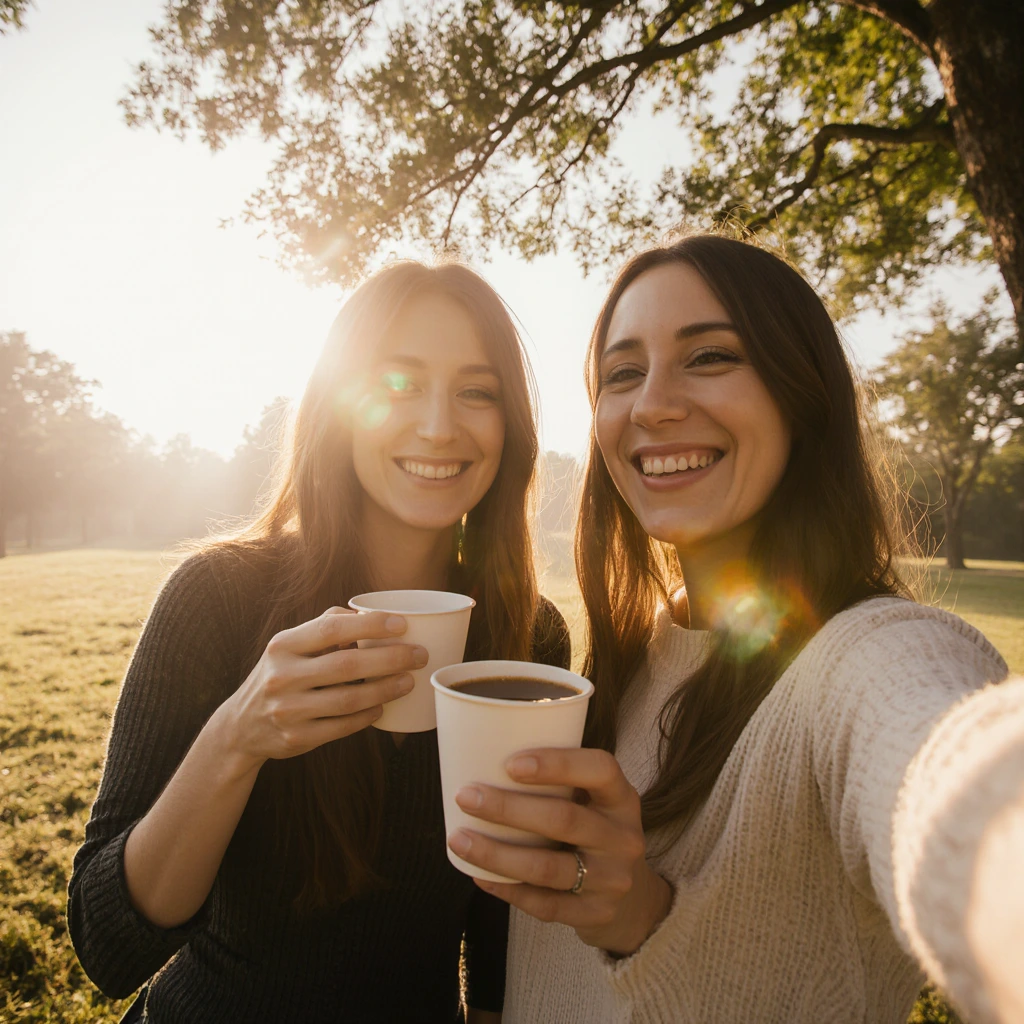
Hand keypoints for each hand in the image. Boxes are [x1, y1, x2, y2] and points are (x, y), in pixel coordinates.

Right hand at [216, 608, 426, 770]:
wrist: (241, 726)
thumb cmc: (279, 674)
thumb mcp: (288, 645)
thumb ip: (323, 627)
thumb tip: (365, 612)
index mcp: (283, 645)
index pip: (331, 629)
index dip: (370, 624)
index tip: (402, 624)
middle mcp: (282, 676)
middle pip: (347, 665)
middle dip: (390, 659)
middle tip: (419, 655)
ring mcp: (288, 710)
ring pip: (348, 699)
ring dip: (385, 689)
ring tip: (409, 681)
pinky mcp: (296, 738)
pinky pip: (341, 727)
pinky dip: (366, 716)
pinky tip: (383, 707)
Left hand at [447, 748, 671, 955]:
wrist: (633, 897)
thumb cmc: (595, 830)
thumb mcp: (595, 802)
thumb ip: (561, 784)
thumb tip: (484, 757)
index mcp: (622, 798)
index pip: (600, 770)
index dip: (557, 764)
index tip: (510, 764)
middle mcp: (623, 837)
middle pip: (564, 820)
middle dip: (508, 808)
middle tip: (466, 797)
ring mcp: (612, 879)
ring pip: (547, 868)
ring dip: (497, 854)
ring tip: (459, 839)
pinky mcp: (596, 914)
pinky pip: (544, 904)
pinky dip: (508, 888)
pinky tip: (479, 875)